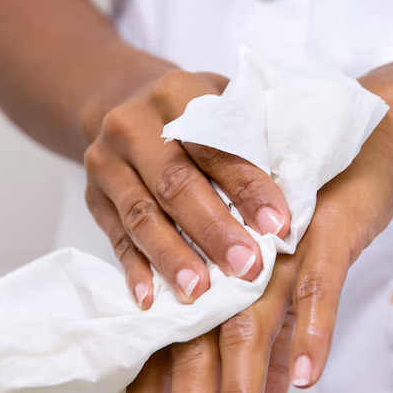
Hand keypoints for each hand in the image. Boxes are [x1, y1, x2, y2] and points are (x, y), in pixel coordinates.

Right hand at [84, 70, 290, 306]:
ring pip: (141, 215)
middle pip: (175, 184)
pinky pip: (116, 237)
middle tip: (246, 268)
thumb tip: (299, 189)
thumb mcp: (224, 101)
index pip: (216, 144)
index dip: (248, 187)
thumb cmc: (194, 111)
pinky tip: (150, 297)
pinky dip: (135, 269)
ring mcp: (107, 163)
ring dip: (173, 257)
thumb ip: (252, 135)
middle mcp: (133, 126)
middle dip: (213, 230)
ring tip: (201, 291)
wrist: (122, 99)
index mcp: (177, 94)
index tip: (278, 226)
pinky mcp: (94, 198)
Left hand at [117, 99, 392, 392]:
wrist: (355, 144)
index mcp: (210, 280)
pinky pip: (315, 286)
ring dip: (243, 390)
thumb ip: (272, 347)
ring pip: (251, 326)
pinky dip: (310, 331)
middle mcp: (231, 269)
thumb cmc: (309, 217)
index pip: (169, 353)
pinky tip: (307, 376)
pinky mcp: (322, 231)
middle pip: (199, 351)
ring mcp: (275, 250)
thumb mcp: (282, 288)